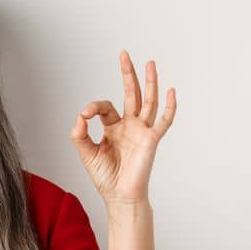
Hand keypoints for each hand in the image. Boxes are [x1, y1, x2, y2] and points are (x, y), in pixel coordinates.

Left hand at [71, 50, 177, 204]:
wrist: (119, 195)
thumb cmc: (105, 176)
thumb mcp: (86, 153)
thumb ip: (79, 134)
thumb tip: (80, 116)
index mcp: (113, 128)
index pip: (105, 107)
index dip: (93, 107)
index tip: (85, 114)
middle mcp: (129, 126)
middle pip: (130, 94)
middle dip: (127, 74)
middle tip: (124, 54)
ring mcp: (142, 131)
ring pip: (148, 101)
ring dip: (149, 82)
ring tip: (150, 63)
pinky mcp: (151, 139)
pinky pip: (163, 121)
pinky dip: (169, 106)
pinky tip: (171, 91)